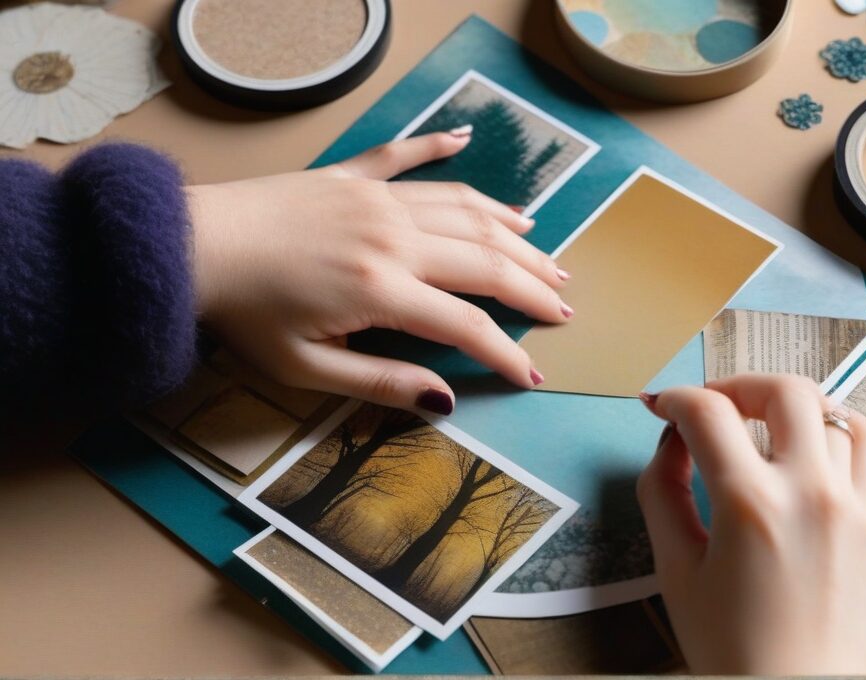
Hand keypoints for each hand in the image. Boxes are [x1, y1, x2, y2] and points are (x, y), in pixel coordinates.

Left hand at [187, 129, 570, 414]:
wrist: (188, 246)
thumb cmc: (244, 315)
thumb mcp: (305, 369)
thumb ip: (380, 383)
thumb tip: (443, 402)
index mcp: (383, 289)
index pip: (467, 324)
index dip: (506, 351)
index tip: (533, 374)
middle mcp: (394, 237)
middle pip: (485, 259)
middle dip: (532, 285)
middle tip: (564, 303)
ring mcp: (376, 199)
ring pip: (463, 209)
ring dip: (509, 229)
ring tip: (544, 246)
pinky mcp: (352, 178)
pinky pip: (406, 155)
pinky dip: (438, 146)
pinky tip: (464, 138)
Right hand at [637, 374, 865, 673]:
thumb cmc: (734, 653)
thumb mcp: (677, 573)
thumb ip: (661, 495)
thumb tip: (670, 443)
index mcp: (750, 504)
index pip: (707, 414)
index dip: (675, 399)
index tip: (666, 408)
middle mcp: (816, 496)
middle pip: (789, 394)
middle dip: (744, 386)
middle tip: (722, 407)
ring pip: (852, 424)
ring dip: (811, 416)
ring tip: (785, 434)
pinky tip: (845, 463)